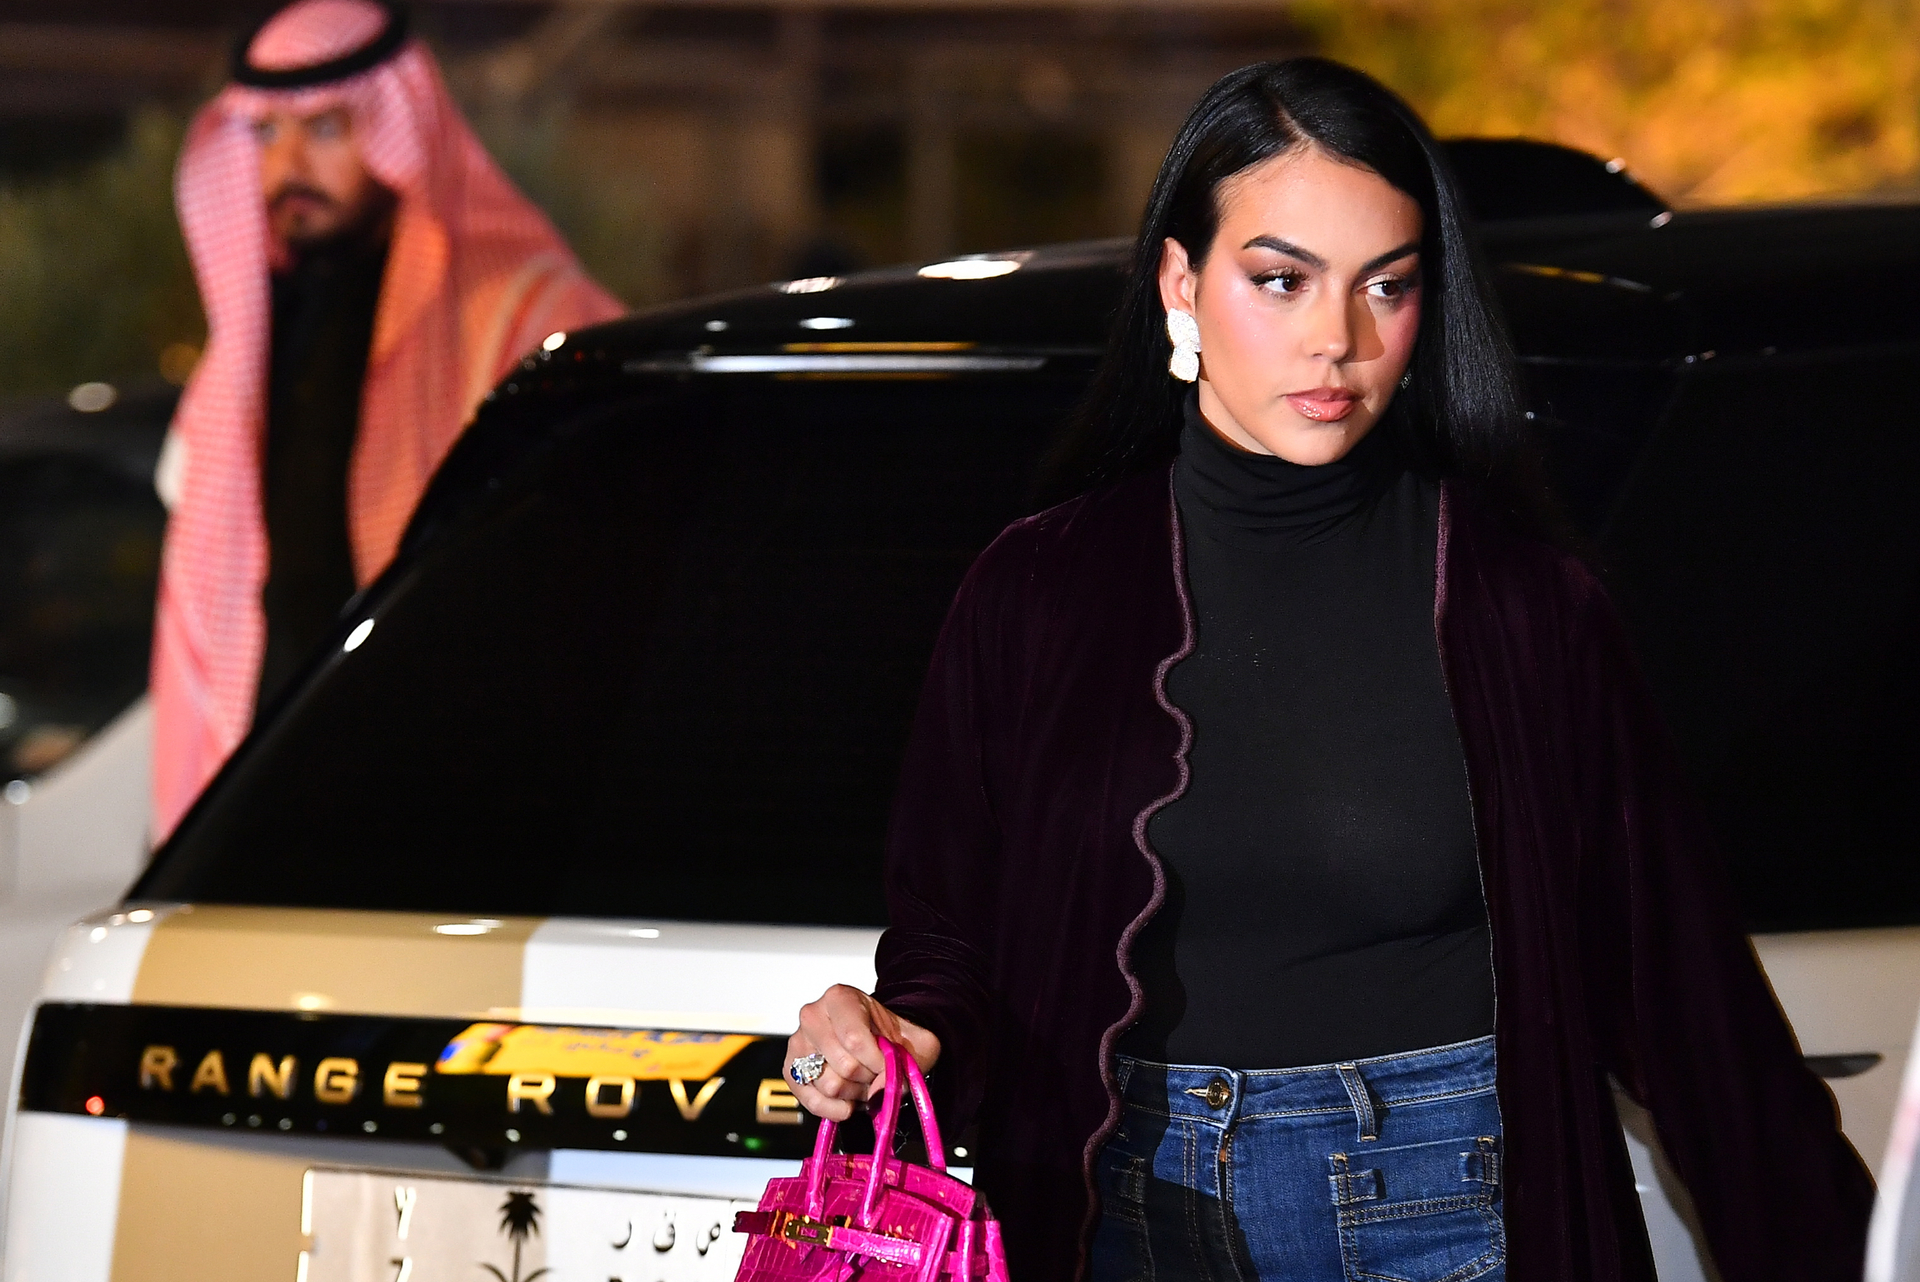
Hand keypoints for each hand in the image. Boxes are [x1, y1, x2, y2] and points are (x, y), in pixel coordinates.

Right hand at [785, 985, 941, 1122]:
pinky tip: (849, 1102)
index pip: (854, 1039)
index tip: (890, 1067)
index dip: (877, 1062)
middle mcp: (812, 1016)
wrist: (881, 1041)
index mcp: (840, 998)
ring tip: (864, 1082)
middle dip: (868, 1078)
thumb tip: (877, 1093)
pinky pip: (812, 1101)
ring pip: (829, 1085)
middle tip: (877, 1073)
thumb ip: (904, 1066)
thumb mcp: (916, 1044)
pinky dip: (835, 1109)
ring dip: (854, 1093)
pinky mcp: (791, 1070)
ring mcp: (798, 1043)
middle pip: (844, 1065)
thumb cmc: (894, 1037)